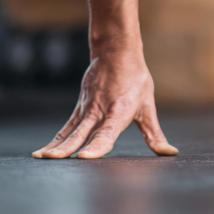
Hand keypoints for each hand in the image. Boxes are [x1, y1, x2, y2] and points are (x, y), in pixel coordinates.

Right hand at [32, 50, 177, 159]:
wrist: (115, 52)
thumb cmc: (135, 79)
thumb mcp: (148, 107)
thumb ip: (154, 134)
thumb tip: (170, 153)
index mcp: (119, 112)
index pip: (107, 132)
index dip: (97, 146)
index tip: (85, 157)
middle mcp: (100, 112)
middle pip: (82, 133)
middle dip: (69, 148)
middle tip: (55, 160)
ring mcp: (87, 110)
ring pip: (70, 131)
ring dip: (57, 146)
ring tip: (44, 158)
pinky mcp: (80, 109)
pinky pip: (66, 128)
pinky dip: (55, 140)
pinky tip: (43, 153)